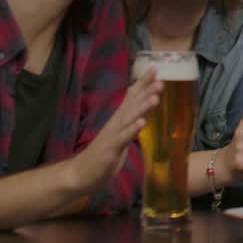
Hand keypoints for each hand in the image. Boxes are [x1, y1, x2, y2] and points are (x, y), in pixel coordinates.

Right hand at [66, 64, 162, 194]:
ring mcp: (113, 134)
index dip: (144, 83)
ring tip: (156, 96)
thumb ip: (131, 119)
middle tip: (160, 77)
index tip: (155, 68)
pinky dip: (132, 129)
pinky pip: (124, 138)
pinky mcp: (111, 148)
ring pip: (130, 118)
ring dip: (143, 107)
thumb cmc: (105, 153)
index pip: (133, 97)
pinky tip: (142, 122)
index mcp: (120, 118)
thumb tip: (142, 104)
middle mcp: (116, 123)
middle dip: (146, 90)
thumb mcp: (121, 133)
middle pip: (132, 103)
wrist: (82, 174)